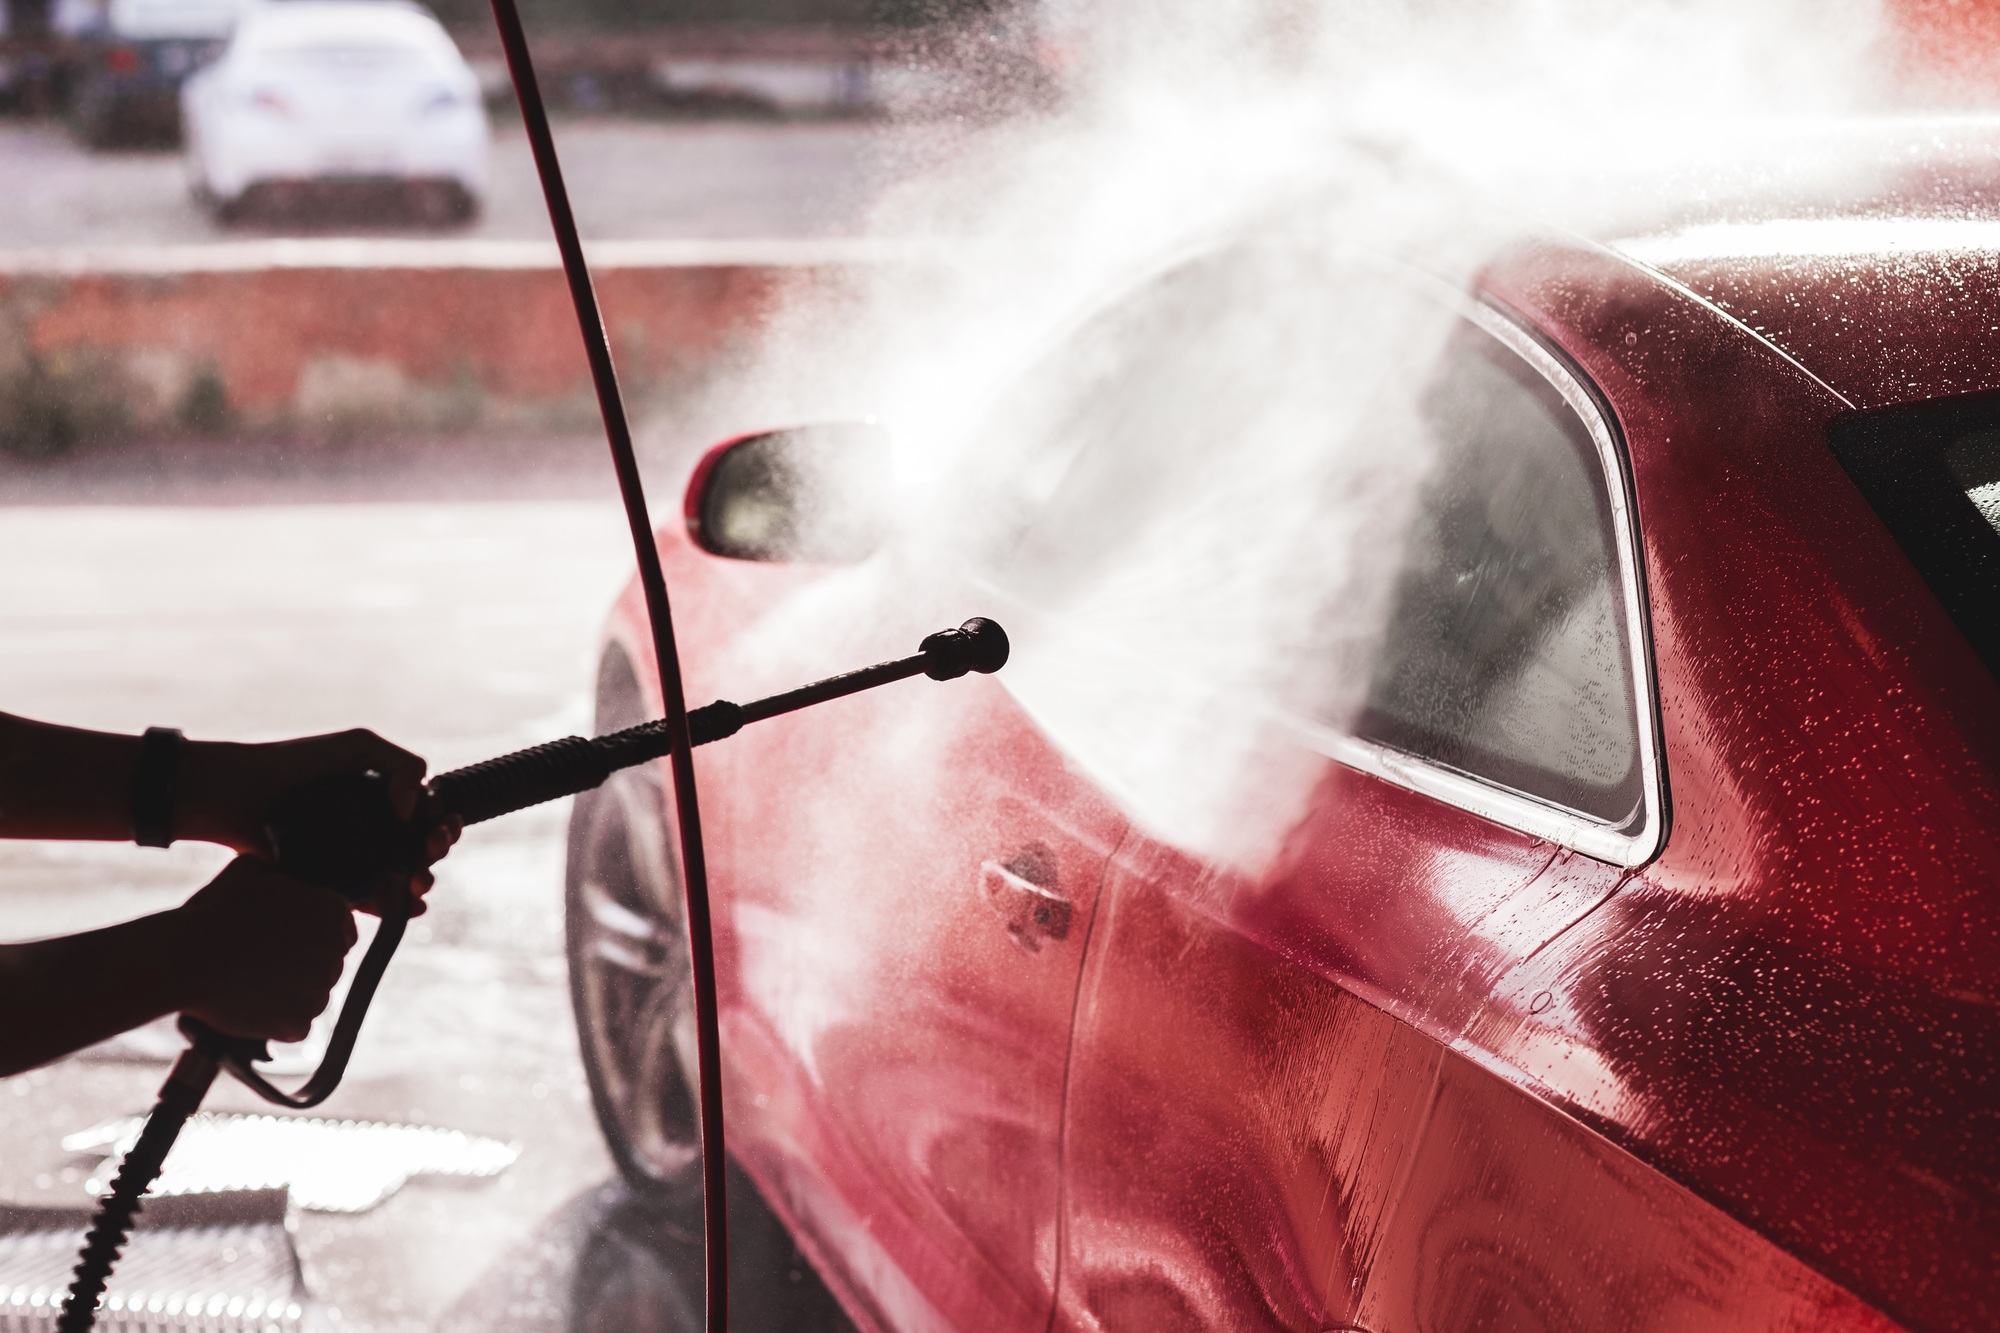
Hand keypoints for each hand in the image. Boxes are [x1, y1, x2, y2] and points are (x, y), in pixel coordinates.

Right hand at [169, 856, 358, 1043]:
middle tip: (265, 961)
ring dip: (290, 992)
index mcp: (331, 910)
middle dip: (302, 963)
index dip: (315, 933)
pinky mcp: (297, 1023)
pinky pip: (296, 1024)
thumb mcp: (250, 870)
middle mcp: (334, 951)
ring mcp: (318, 990)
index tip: (292, 939)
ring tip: (252, 982)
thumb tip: (277, 874)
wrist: (184, 958)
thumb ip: (279, 875)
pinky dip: (277, 1021)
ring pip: (312, 995)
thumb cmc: (214, 912)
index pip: (341, 927)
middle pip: (327, 963)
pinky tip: (252, 1005)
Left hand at [179, 729, 459, 914]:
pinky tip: (408, 908)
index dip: (443, 822)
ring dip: (419, 882)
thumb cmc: (296, 764)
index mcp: (382, 796)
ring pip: (399, 877)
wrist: (237, 794)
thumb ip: (401, 764)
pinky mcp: (330, 884)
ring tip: (417, 882)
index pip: (427, 814)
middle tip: (431, 849)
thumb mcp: (357, 747)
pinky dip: (393, 908)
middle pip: (419, 847)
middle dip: (435, 850)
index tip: (441, 826)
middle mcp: (371, 829)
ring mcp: (352, 858)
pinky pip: (367, 899)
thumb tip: (413, 810)